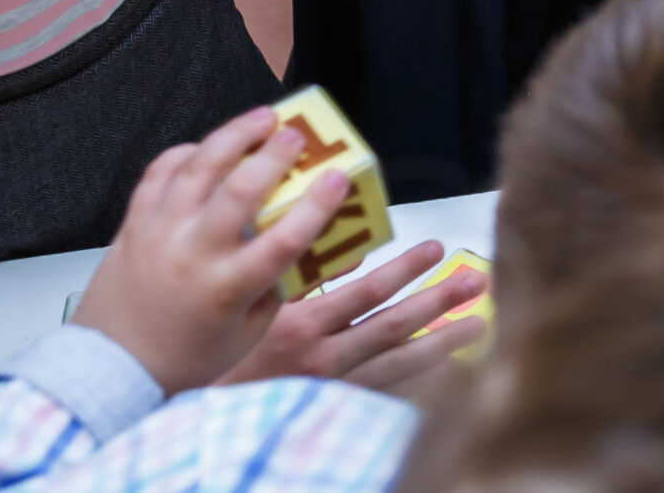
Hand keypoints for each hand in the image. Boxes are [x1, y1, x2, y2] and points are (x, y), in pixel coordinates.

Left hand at [72, 107, 348, 394]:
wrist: (109, 369)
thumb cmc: (179, 358)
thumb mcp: (246, 333)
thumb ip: (277, 287)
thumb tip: (305, 244)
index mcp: (227, 289)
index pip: (284, 239)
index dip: (317, 204)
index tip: (337, 178)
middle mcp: (192, 256)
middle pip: (240, 191)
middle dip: (275, 155)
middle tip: (297, 136)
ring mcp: (159, 236)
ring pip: (197, 169)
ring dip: (234, 136)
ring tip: (261, 118)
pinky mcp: (133, 226)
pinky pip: (158, 174)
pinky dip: (185, 152)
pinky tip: (206, 146)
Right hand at [216, 240, 485, 391]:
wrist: (186, 415)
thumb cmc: (215, 355)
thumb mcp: (249, 309)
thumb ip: (295, 279)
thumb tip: (346, 251)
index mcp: (300, 328)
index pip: (365, 293)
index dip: (404, 270)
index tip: (434, 249)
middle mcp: (322, 362)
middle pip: (394, 327)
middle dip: (438, 301)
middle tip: (477, 279)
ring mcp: (329, 391)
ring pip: (397, 365)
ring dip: (441, 342)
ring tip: (477, 323)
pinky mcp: (329, 409)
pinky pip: (382, 393)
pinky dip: (415, 380)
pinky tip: (444, 370)